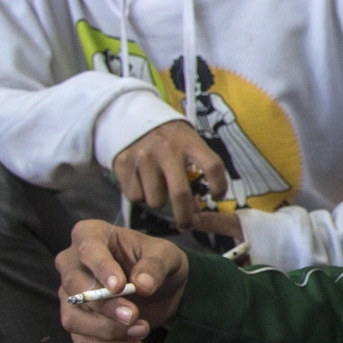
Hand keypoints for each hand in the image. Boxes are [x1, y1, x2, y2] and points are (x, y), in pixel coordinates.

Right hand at [57, 221, 190, 342]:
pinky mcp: (78, 322)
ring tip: (142, 330)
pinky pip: (82, 341)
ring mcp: (70, 296)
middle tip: (133, 315)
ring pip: (73, 318)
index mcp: (91, 235)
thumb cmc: (158, 262)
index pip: (87, 248)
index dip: (101, 268)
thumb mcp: (166, 256)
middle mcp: (72, 264)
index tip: (120, 287)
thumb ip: (155, 265)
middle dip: (105, 305)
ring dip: (107, 330)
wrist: (164, 288)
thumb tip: (142, 285)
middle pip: (74, 287)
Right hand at [112, 119, 228, 233]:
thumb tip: (194, 211)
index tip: (216, 197)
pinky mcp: (123, 164)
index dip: (219, 186)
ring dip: (159, 201)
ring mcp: (143, 157)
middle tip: (187, 225)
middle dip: (185, 217)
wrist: (132, 118)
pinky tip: (141, 182)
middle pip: (180, 194)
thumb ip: (195, 171)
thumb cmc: (169, 138)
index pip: (213, 166)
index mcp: (189, 142)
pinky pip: (135, 197)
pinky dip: (140, 196)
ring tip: (157, 187)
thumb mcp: (186, 145)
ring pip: (155, 201)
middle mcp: (166, 149)